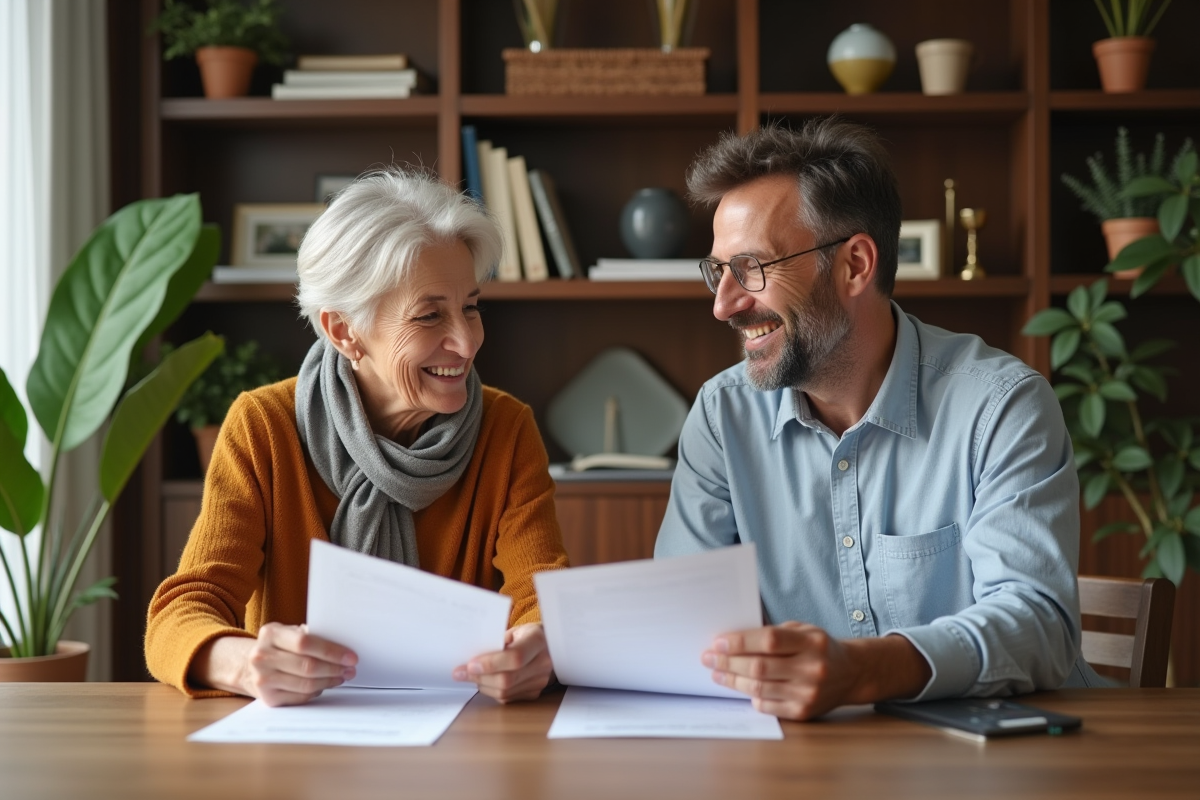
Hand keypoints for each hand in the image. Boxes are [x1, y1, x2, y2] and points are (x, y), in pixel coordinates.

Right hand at [240, 623, 357, 706]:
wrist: (250, 665)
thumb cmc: (278, 646)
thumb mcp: (288, 632)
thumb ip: (310, 636)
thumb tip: (340, 646)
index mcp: (271, 634)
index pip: (305, 643)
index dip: (331, 651)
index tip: (350, 657)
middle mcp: (263, 657)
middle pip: (307, 666)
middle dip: (335, 668)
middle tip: (350, 669)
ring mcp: (263, 679)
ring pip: (306, 684)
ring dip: (329, 681)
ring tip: (341, 676)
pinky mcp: (268, 698)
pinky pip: (301, 696)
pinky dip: (317, 691)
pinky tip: (325, 684)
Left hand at [452, 623, 552, 702]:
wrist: (548, 646)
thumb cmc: (526, 635)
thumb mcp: (514, 630)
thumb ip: (496, 642)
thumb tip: (470, 658)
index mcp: (538, 640)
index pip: (515, 657)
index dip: (490, 663)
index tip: (469, 665)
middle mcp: (543, 663)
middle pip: (507, 679)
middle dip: (479, 677)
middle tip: (460, 673)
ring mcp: (540, 681)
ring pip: (504, 692)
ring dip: (483, 685)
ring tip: (472, 676)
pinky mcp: (534, 693)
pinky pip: (507, 698)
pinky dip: (491, 690)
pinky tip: (486, 681)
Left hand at [701, 622, 930, 720]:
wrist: (852, 673)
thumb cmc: (818, 647)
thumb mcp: (802, 630)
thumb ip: (772, 634)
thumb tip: (731, 641)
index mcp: (812, 642)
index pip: (769, 641)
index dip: (740, 642)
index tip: (718, 642)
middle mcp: (812, 669)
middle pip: (760, 667)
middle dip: (728, 662)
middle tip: (708, 657)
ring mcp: (808, 693)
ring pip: (759, 688)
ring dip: (732, 680)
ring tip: (716, 672)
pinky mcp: (804, 712)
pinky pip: (767, 705)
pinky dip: (751, 696)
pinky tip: (740, 687)